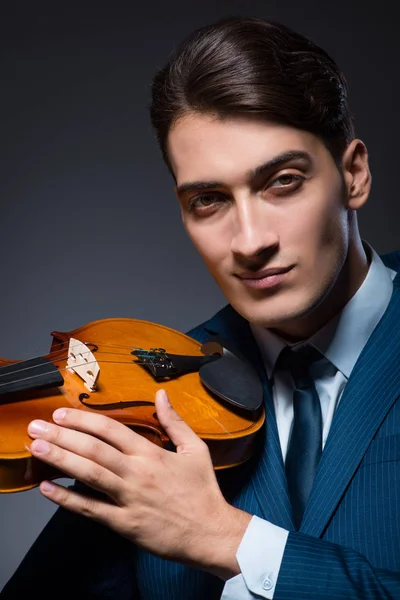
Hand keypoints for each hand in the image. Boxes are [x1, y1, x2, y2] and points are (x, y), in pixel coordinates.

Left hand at [27, 389, 251, 578]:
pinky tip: (49, 489)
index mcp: (151, 453)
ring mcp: (129, 499)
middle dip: (63, 435)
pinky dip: (69, 499)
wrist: (211, 532)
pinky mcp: (125, 524)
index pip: (111, 429)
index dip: (84, 420)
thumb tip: (161, 395)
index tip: (62, 413)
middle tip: (38, 426)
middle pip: (94, 449)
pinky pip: (92, 510)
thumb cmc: (203, 491)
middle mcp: (137, 473)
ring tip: (38, 448)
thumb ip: (175, 422)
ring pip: (90, 475)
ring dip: (61, 460)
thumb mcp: (196, 449)